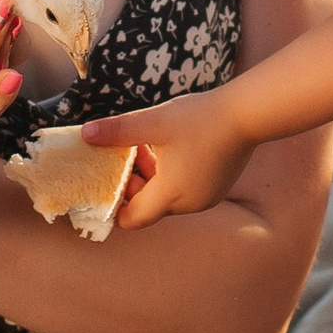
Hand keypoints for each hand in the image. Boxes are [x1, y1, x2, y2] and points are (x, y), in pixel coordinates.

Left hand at [82, 86, 256, 228]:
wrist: (246, 114)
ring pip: (167, 196)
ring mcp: (206, 198)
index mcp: (171, 194)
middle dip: (133, 184)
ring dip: (152, 177)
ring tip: (147, 146)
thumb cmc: (199, 118)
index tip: (105, 185)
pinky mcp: (217, 188)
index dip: (116, 207)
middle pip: (149, 205)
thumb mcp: (153, 122)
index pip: (133, 218)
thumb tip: (86, 134)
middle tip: (125, 155)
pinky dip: (172, 175)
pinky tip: (171, 147)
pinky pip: (185, 189)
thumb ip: (117, 131)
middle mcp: (190, 203)